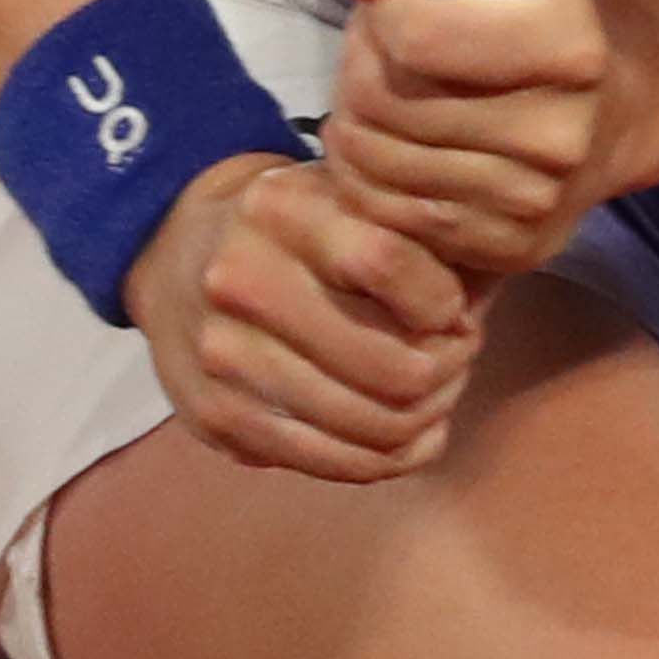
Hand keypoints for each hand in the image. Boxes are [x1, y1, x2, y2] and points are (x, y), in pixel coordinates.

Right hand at [126, 146, 482, 482]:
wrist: (172, 251)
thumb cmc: (293, 225)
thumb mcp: (346, 196)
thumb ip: (419, 235)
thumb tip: (486, 300)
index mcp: (282, 210)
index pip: (389, 265)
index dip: (444, 300)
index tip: (456, 308)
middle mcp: (242, 280)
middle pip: (388, 365)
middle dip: (447, 372)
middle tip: (458, 358)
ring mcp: (223, 357)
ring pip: (367, 425)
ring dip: (424, 418)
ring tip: (437, 394)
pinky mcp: (216, 419)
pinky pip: (329, 462)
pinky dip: (388, 459)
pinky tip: (412, 437)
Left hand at [321, 0, 619, 279]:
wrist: (616, 105)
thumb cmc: (530, 4)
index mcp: (570, 46)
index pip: (416, 39)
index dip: (382, 15)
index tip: (397, 4)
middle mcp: (562, 134)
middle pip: (385, 104)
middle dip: (356, 69)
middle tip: (374, 54)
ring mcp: (537, 201)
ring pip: (376, 165)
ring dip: (353, 124)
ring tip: (379, 96)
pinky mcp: (512, 249)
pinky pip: (389, 219)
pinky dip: (365, 181)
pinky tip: (387, 147)